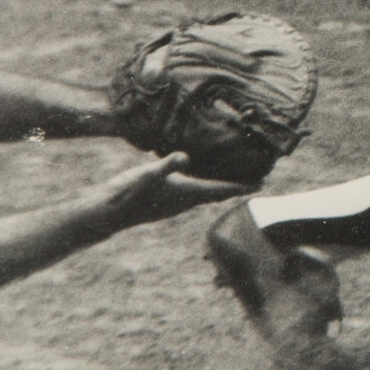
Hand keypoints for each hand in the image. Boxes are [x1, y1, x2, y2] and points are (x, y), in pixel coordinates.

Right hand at [97, 152, 262, 226]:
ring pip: (206, 196)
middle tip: (256, 180)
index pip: (222, 190)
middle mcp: (186, 202)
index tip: (263, 184)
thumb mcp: (147, 173)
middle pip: (219, 194)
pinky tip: (198, 182)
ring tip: (234, 180)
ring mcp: (175, 205)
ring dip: (221, 189)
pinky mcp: (165, 204)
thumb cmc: (127, 193)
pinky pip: (192, 196)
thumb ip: (167, 165)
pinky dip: (204, 189)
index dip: (242, 186)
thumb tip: (184, 156)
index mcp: (187, 193)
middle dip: (237, 187)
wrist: (106, 214)